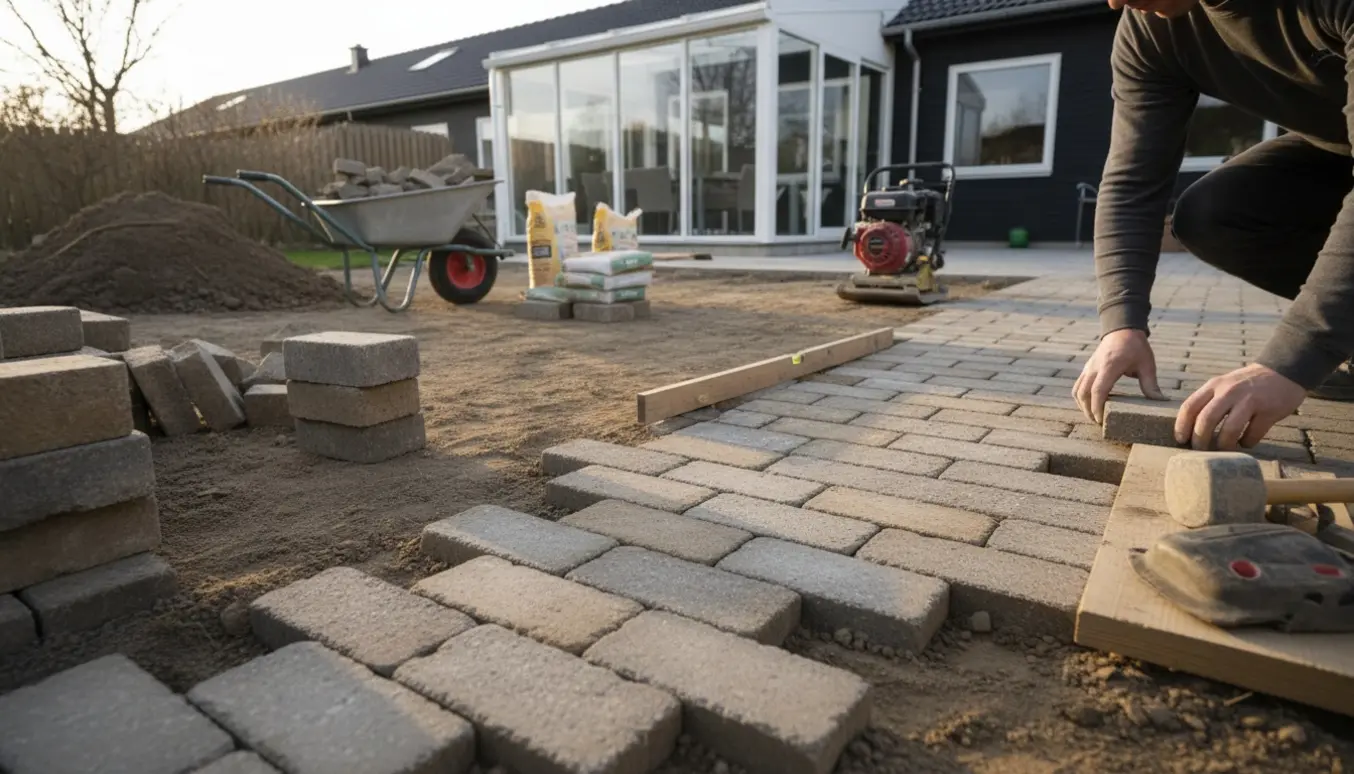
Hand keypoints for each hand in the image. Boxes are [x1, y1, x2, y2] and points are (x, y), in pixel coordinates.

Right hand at [1074, 328, 1166, 423]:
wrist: (1122, 329)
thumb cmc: (1136, 346)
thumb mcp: (1147, 364)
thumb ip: (1151, 384)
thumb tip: (1160, 401)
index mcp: (1110, 366)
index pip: (1098, 390)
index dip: (1097, 407)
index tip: (1100, 420)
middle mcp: (1095, 368)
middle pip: (1083, 394)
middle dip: (1087, 410)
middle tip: (1098, 422)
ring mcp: (1088, 368)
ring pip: (1077, 390)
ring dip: (1082, 405)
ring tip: (1093, 415)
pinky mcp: (1087, 368)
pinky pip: (1078, 385)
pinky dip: (1081, 397)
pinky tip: (1091, 403)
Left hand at [1174, 364, 1305, 449]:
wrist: (1284, 371)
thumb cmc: (1247, 384)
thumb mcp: (1224, 385)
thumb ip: (1209, 401)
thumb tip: (1190, 429)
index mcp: (1214, 386)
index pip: (1190, 407)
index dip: (1181, 426)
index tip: (1181, 441)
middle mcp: (1229, 392)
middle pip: (1205, 420)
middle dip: (1200, 441)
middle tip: (1200, 452)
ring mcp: (1250, 401)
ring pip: (1229, 430)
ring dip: (1224, 445)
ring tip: (1224, 450)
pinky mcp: (1268, 411)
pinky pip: (1252, 435)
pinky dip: (1247, 443)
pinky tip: (1246, 442)